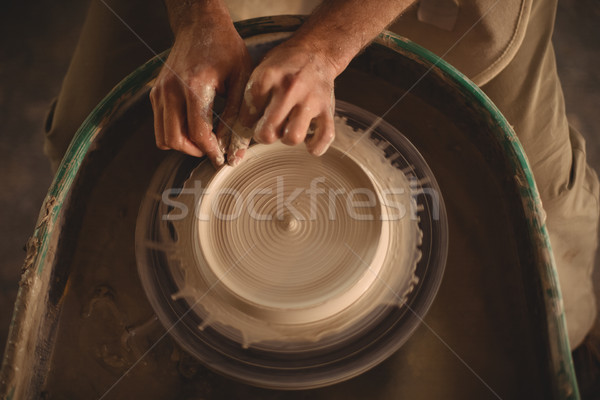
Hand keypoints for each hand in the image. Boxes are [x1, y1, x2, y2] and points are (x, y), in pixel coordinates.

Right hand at [150, 9, 250, 166]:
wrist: (200, 25)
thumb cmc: (225, 49)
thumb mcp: (242, 79)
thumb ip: (238, 115)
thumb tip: (234, 149)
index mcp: (195, 86)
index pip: (198, 132)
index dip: (211, 151)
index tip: (221, 159)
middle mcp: (171, 90)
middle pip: (176, 139)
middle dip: (195, 151)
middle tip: (213, 150)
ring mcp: (160, 91)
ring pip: (163, 137)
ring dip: (183, 145)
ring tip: (204, 140)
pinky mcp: (156, 93)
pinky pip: (160, 126)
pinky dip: (175, 133)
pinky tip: (193, 127)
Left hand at [230, 41, 336, 165]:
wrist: (317, 51)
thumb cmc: (285, 66)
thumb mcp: (261, 71)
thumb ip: (252, 97)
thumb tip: (244, 127)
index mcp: (269, 76)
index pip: (248, 115)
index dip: (247, 120)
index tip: (252, 117)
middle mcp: (291, 88)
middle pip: (268, 131)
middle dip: (262, 135)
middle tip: (265, 129)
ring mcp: (311, 100)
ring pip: (294, 137)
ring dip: (287, 139)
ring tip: (286, 130)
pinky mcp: (327, 108)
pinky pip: (324, 137)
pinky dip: (315, 146)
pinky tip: (308, 142)